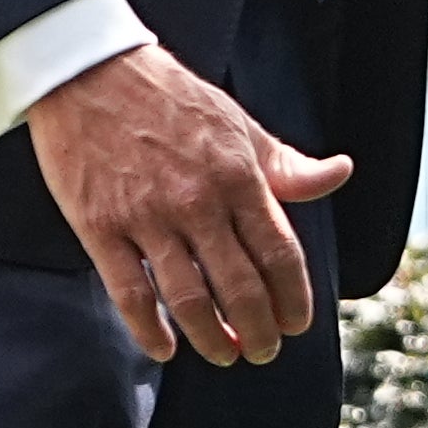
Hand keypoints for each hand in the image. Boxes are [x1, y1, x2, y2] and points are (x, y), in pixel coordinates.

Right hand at [28, 45, 353, 363]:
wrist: (87, 72)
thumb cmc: (170, 99)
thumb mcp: (238, 125)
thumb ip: (287, 164)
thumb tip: (339, 173)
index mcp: (238, 177)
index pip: (279, 255)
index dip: (293, 299)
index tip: (297, 323)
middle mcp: (197, 202)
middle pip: (241, 288)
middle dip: (259, 330)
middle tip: (264, 351)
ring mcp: (146, 217)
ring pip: (189, 299)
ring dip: (212, 338)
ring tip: (224, 355)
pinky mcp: (99, 227)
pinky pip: (130, 294)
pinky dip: (150, 331)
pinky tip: (165, 349)